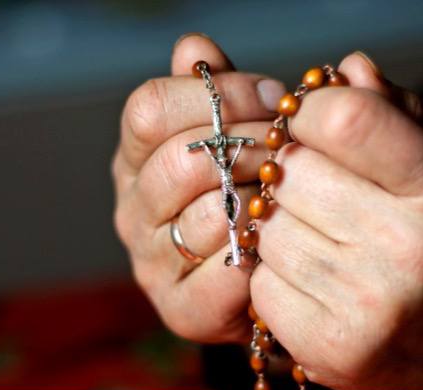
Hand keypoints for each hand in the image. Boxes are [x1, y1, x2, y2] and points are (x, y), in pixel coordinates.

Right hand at [112, 34, 285, 342]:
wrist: (263, 271)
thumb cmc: (248, 190)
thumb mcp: (231, 133)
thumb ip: (212, 92)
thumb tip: (193, 47)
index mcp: (136, 159)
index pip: (149, 109)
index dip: (218, 96)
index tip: (274, 97)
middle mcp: (132, 210)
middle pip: (176, 161)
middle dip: (248, 146)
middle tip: (290, 145)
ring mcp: (151, 262)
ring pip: (205, 216)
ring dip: (260, 199)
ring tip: (289, 193)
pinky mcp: (180, 309)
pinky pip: (223, 274)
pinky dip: (260, 254)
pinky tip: (279, 243)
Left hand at [250, 53, 422, 389]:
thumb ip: (395, 115)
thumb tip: (347, 68)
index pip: (344, 118)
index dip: (311, 114)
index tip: (311, 125)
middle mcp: (408, 248)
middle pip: (290, 172)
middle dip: (292, 174)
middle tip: (315, 190)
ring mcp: (366, 302)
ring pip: (265, 228)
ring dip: (280, 227)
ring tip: (318, 239)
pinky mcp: (327, 345)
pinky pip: (259, 281)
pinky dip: (274, 276)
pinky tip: (309, 280)